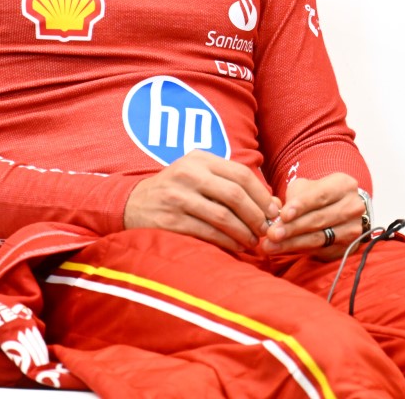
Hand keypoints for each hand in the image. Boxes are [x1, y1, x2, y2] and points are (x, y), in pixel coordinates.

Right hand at [124, 151, 279, 251]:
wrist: (131, 204)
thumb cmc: (176, 190)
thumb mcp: (198, 175)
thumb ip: (231, 184)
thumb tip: (273, 204)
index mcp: (200, 159)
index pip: (241, 174)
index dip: (262, 194)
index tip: (274, 211)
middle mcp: (189, 174)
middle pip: (235, 195)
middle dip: (256, 215)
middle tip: (266, 229)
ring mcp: (178, 197)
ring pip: (222, 216)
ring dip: (243, 231)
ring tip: (253, 241)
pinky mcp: (170, 221)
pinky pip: (206, 232)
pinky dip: (226, 241)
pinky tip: (236, 246)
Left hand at [263, 173, 366, 259]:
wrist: (342, 210)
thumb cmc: (318, 196)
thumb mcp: (307, 187)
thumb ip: (293, 196)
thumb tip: (276, 212)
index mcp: (344, 185)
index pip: (321, 196)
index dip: (301, 206)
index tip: (283, 215)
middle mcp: (353, 206)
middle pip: (319, 219)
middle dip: (292, 228)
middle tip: (272, 234)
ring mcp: (353, 228)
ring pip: (319, 238)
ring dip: (293, 243)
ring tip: (271, 245)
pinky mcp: (348, 247)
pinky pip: (321, 250)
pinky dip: (301, 250)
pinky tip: (285, 249)